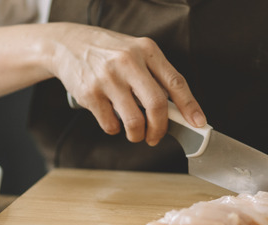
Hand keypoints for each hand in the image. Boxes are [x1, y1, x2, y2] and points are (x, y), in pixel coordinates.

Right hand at [48, 23, 205, 145]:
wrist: (68, 44)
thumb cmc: (108, 53)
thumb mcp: (136, 52)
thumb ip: (155, 76)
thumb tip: (178, 111)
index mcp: (147, 50)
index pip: (175, 82)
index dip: (190, 106)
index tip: (198, 123)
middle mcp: (129, 61)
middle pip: (156, 105)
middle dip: (160, 128)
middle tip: (156, 137)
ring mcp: (108, 78)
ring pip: (134, 120)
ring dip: (137, 134)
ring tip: (135, 133)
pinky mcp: (90, 93)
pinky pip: (111, 124)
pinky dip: (115, 128)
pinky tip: (112, 119)